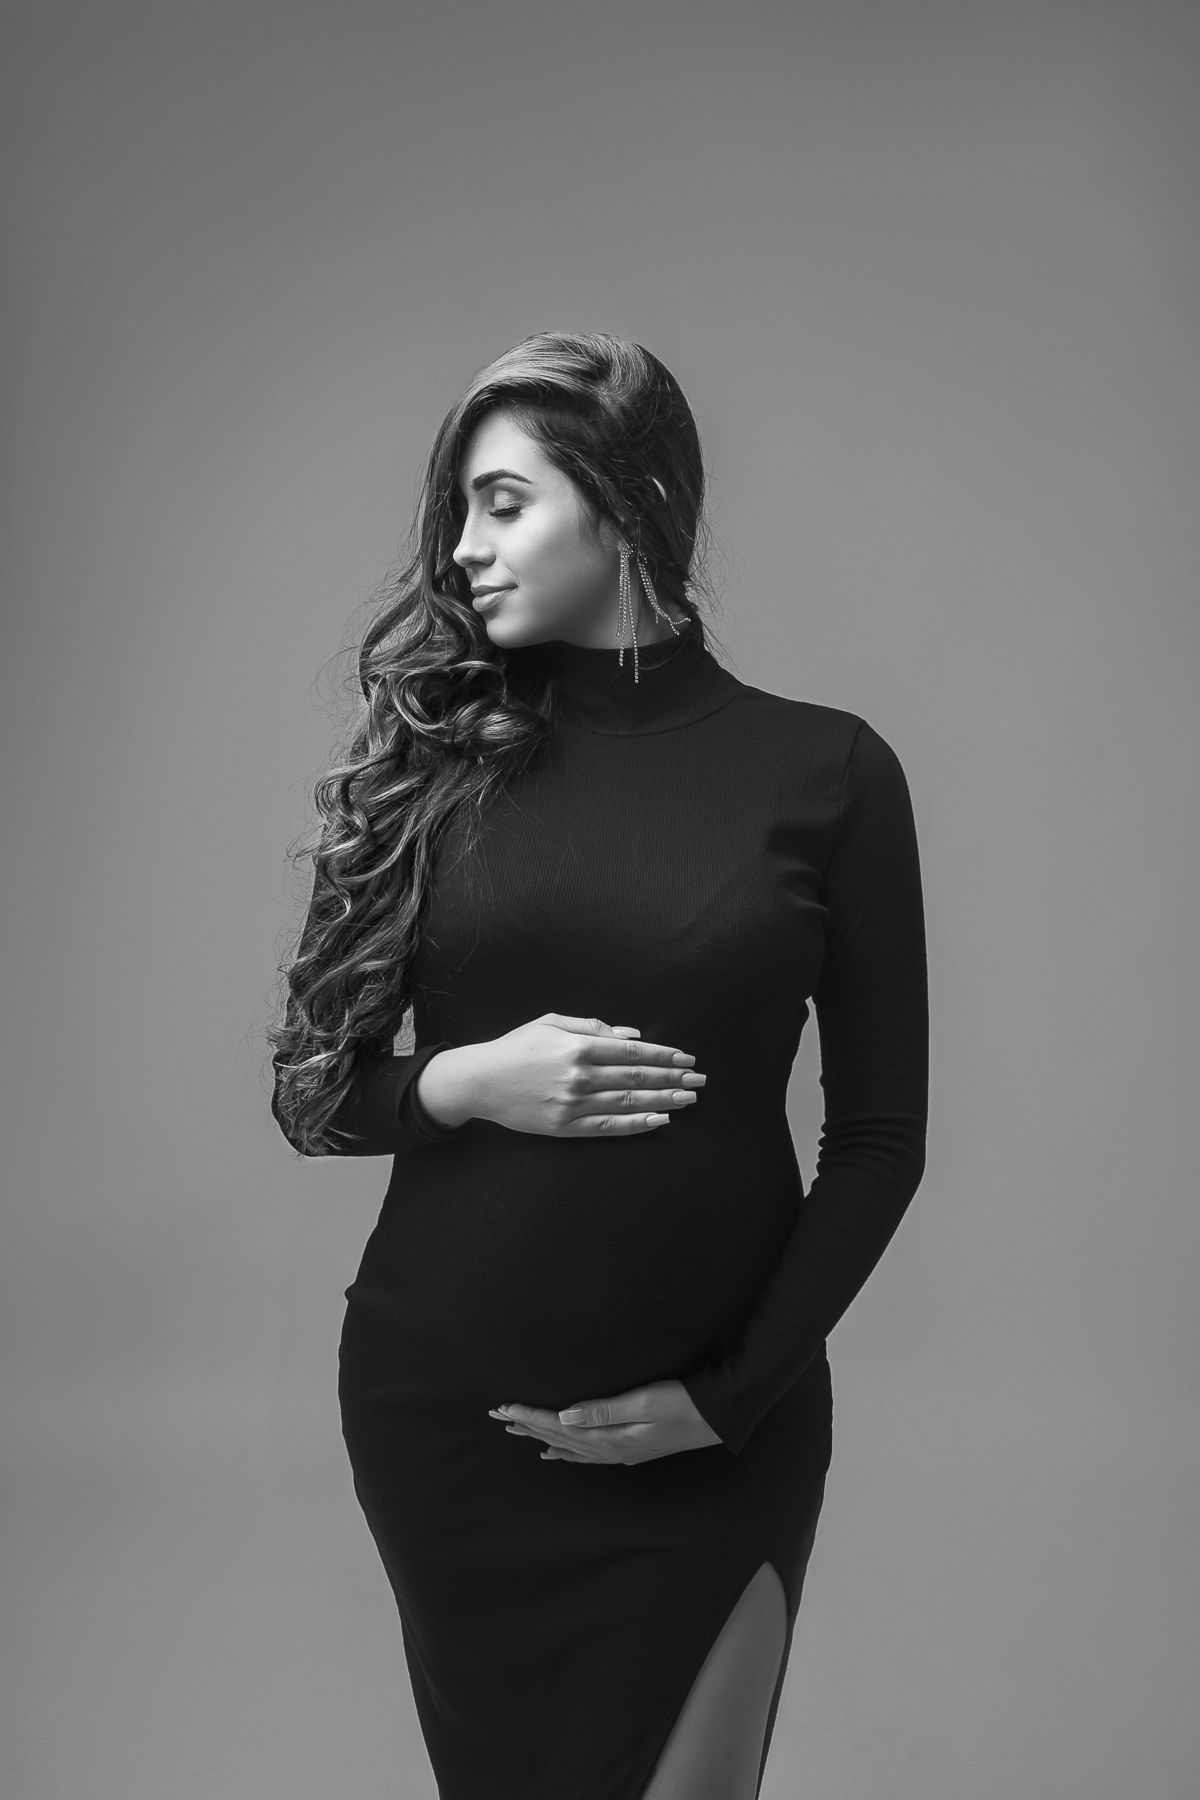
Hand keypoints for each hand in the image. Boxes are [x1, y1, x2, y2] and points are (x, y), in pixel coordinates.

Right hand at [417, 1014, 705, 1134]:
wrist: (479, 1082)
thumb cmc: (516, 1047)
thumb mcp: (551, 1023)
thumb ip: (593, 1027)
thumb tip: (632, 1036)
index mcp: (577, 1047)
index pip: (633, 1052)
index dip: (664, 1055)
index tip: (686, 1057)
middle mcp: (580, 1076)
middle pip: (637, 1077)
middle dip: (673, 1078)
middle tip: (700, 1080)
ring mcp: (573, 1104)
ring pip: (629, 1102)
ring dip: (664, 1100)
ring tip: (689, 1099)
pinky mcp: (566, 1127)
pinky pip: (609, 1127)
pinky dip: (637, 1124)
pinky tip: (660, 1120)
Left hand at [489, 1379, 721, 1464]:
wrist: (717, 1417)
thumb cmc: (684, 1403)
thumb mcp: (644, 1401)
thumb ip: (604, 1410)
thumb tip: (565, 1417)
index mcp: (611, 1438)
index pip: (560, 1427)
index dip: (532, 1417)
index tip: (506, 1408)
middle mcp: (611, 1450)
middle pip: (559, 1439)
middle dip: (529, 1427)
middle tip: (500, 1417)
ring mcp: (620, 1453)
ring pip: (569, 1448)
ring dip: (542, 1438)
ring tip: (517, 1431)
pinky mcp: (628, 1449)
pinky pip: (586, 1454)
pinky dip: (566, 1452)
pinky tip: (555, 1452)